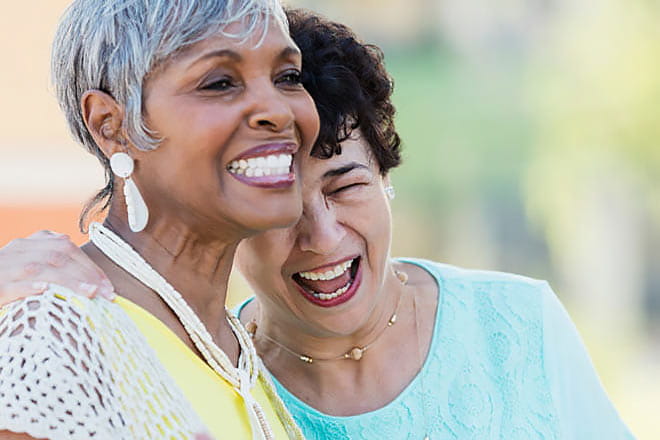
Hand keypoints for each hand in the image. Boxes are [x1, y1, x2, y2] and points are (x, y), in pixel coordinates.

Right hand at [0, 230, 114, 305]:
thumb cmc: (6, 278)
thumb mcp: (27, 263)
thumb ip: (50, 258)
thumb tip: (80, 264)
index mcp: (29, 243)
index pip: (67, 248)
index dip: (90, 266)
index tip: (108, 285)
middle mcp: (18, 250)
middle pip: (59, 256)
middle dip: (87, 274)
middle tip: (107, 293)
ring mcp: (5, 266)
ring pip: (42, 268)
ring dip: (69, 281)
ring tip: (90, 293)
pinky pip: (14, 284)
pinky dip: (30, 286)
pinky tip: (46, 291)